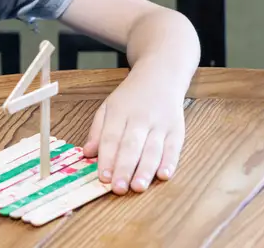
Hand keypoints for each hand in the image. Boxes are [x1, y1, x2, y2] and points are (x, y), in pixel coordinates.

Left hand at [82, 75, 185, 194]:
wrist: (161, 74)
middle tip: (119, 188)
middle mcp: (139, 118)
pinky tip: (164, 175)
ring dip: (146, 169)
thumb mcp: (108, 106)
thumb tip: (87, 153)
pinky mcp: (176, 128)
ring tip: (138, 187)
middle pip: (131, 145)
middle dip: (124, 168)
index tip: (103, 177)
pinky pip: (174, 147)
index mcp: (119, 112)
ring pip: (152, 149)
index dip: (106, 158)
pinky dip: (170, 162)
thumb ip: (97, 131)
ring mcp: (160, 123)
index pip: (111, 137)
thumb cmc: (131, 96)